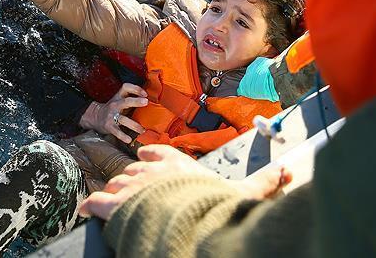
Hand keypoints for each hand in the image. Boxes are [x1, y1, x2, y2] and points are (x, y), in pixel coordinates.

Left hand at [78, 144, 291, 219]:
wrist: (188, 221)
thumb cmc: (215, 206)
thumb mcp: (244, 194)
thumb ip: (264, 182)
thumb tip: (289, 172)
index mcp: (178, 163)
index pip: (159, 154)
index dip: (152, 158)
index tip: (146, 159)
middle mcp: (152, 170)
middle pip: (136, 170)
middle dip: (133, 178)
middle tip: (132, 189)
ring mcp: (132, 186)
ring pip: (118, 182)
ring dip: (116, 191)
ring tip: (115, 201)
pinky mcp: (115, 205)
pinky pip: (98, 202)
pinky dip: (92, 206)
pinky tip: (86, 209)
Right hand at [79, 83, 148, 143]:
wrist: (95, 116)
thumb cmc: (113, 109)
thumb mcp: (120, 100)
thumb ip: (132, 100)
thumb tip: (152, 102)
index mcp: (119, 97)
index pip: (126, 87)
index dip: (136, 88)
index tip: (145, 94)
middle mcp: (115, 104)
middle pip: (126, 101)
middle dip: (136, 101)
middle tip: (146, 102)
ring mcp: (111, 116)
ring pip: (123, 119)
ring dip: (134, 125)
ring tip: (142, 130)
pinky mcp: (109, 126)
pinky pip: (116, 131)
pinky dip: (123, 136)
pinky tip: (129, 139)